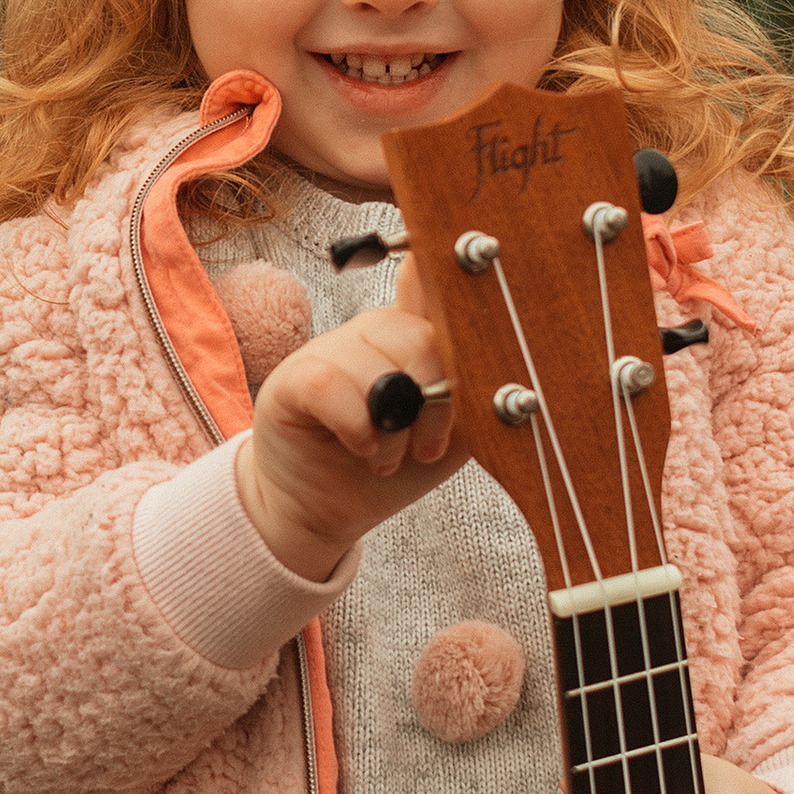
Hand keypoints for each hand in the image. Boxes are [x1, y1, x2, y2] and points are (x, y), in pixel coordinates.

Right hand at [233, 268, 458, 581]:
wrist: (328, 509)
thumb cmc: (391, 468)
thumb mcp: (454, 436)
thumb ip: (477, 396)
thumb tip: (499, 367)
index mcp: (419, 337)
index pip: (440, 284)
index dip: (454, 292)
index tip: (475, 319)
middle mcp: (376, 331)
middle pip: (423, 340)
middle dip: (434, 405)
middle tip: (425, 446)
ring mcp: (331, 347)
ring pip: (380, 368)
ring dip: (392, 431)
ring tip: (386, 458)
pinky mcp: (294, 376)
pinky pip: (332, 384)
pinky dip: (356, 427)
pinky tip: (361, 448)